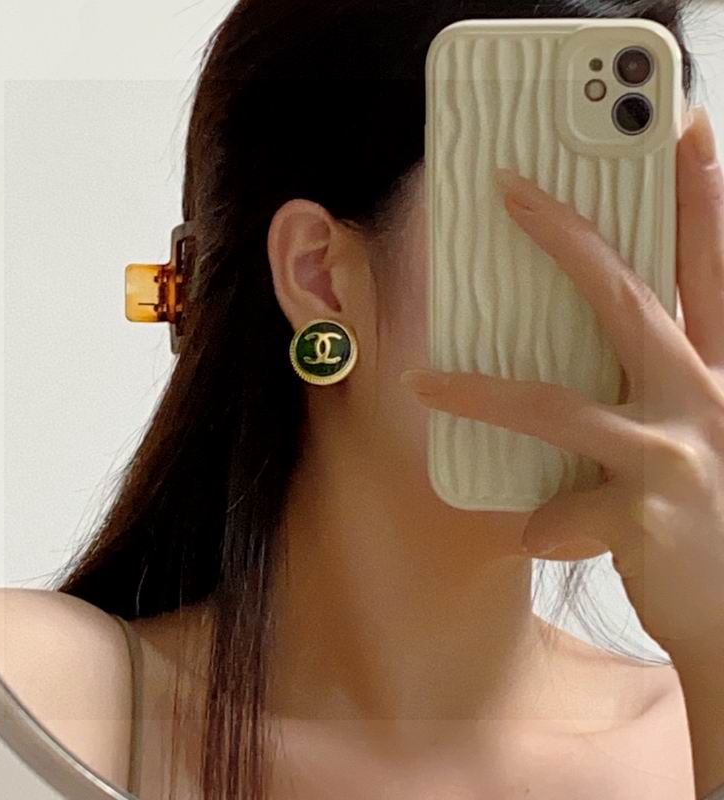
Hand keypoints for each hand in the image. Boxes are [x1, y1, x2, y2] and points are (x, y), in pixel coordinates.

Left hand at [400, 105, 723, 657]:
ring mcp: (680, 453)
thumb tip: (578, 366)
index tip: (678, 124)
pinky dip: (544, 524)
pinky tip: (543, 539)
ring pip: (561, 404)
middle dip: (570, 239)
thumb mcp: (695, 438)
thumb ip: (649, 393)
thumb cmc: (712, 516)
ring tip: (422, 384)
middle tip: (512, 188)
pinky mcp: (647, 513)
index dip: (698, 193)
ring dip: (483, 393)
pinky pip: (559, 509)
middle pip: (631, 298)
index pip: (707, 264)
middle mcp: (706, 397)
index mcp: (716, 371)